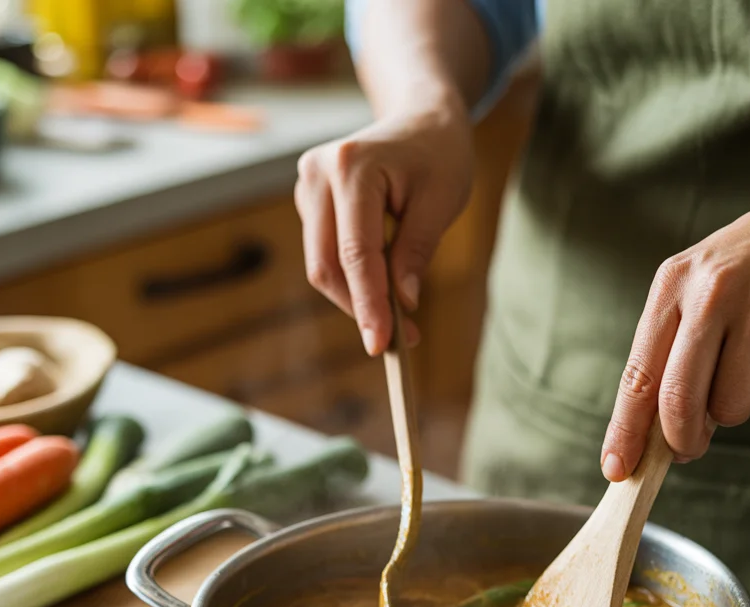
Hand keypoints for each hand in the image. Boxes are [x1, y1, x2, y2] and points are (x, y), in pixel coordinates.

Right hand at [294, 100, 473, 354]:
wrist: (421, 119)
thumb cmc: (438, 156)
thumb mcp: (442, 202)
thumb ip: (417, 252)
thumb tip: (401, 304)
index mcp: (351, 167)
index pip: (355, 252)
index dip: (367, 303)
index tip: (380, 344)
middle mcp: (317, 174)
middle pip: (325, 265)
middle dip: (359, 308)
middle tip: (398, 341)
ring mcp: (307, 186)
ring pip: (322, 265)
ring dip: (357, 297)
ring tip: (399, 317)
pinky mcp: (309, 202)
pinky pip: (326, 255)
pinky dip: (353, 280)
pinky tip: (384, 284)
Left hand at [600, 172, 749, 479]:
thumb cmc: (748, 272)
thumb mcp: (695, 291)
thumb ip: (669, 356)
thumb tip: (652, 438)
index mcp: (672, 286)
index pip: (638, 375)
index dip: (626, 431)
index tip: (619, 470)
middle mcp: (712, 293)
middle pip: (679, 400)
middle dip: (681, 439)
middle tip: (688, 448)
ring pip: (730, 406)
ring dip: (734, 409)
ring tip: (746, 367)